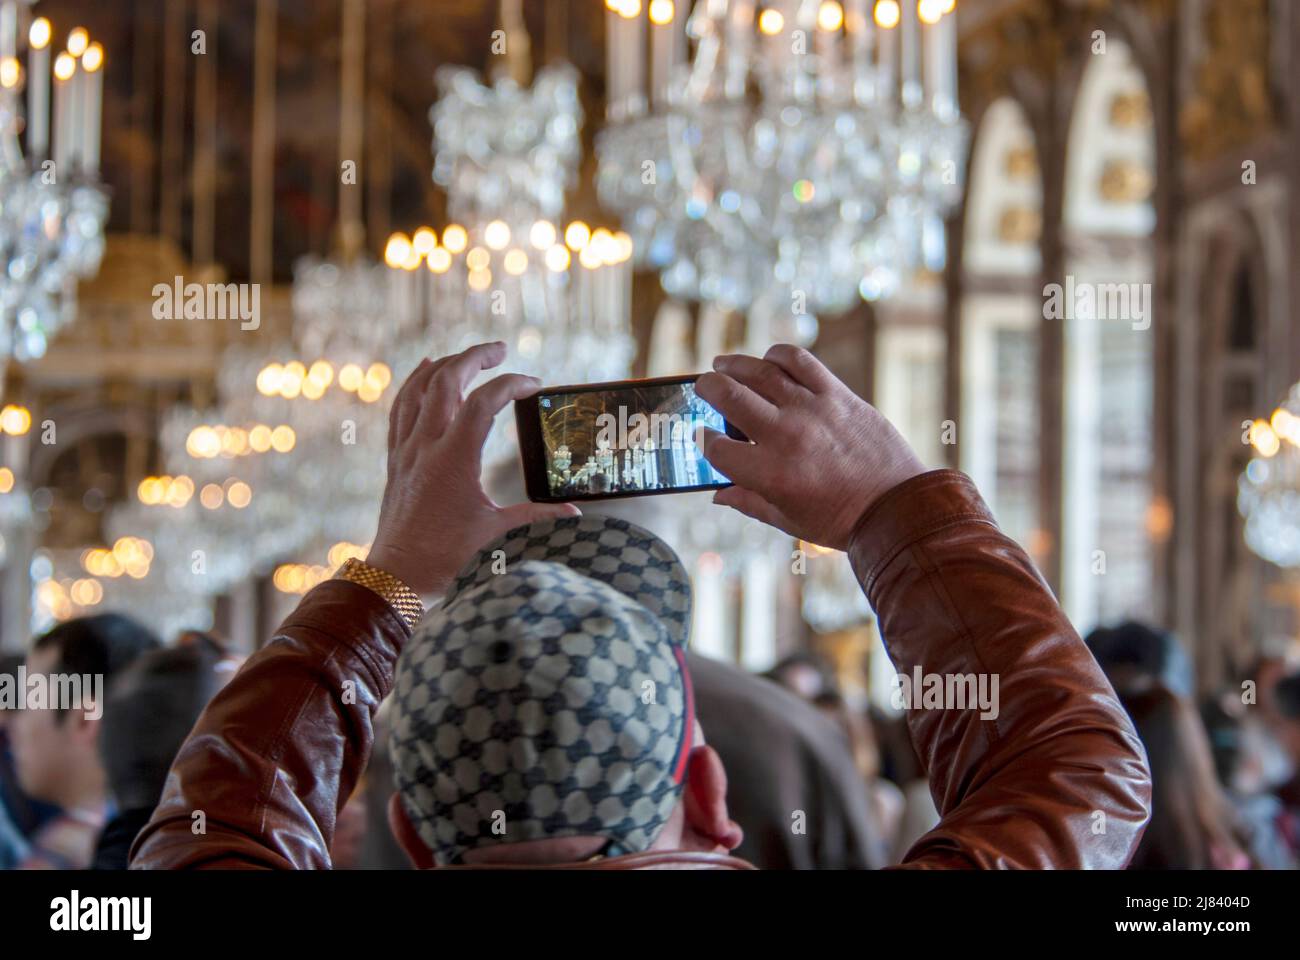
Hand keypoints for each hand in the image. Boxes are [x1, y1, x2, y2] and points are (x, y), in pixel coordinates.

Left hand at [367, 342, 578, 595]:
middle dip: (474, 358)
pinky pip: (400, 408)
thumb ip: (537, 518)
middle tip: (500, 350)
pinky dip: (415, 383)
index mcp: (453, 460)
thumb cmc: (446, 557)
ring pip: (419, 390)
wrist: (397, 575)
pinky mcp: (395, 459)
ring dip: (445, 365)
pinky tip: (425, 370)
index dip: (510, 385)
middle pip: (446, 382)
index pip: (482, 403)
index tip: (533, 385)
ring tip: (469, 356)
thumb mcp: (496, 535)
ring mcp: (406, 450)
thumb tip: (575, 513)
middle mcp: (425, 447)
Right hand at [694, 344, 925, 549]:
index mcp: (770, 475)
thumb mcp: (788, 521)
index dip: (705, 442)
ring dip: (733, 365)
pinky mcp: (837, 395)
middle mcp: (786, 437)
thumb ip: (749, 503)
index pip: (717, 448)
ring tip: (722, 365)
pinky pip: (800, 361)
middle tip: (702, 386)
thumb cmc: (842, 521)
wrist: (898, 507)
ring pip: (760, 372)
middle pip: (730, 397)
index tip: (706, 438)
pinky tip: (767, 360)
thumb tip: (718, 495)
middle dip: (707, 388)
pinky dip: (778, 355)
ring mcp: (812, 410)